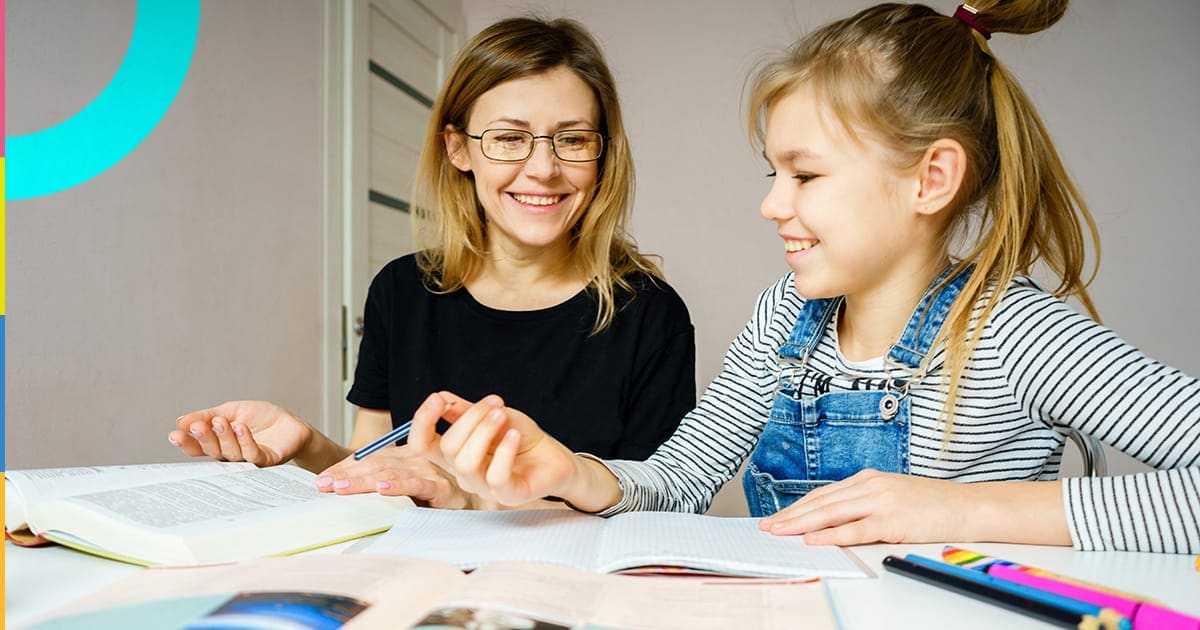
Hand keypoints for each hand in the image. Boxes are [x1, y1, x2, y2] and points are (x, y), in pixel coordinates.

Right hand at [169, 401, 313, 467]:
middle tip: (198, 426)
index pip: (198, 447)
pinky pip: (253, 454)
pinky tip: (240, 428)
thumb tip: (181, 421)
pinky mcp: (266, 460)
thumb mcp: (231, 410)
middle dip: (204, 438)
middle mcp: (230, 455)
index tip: (175, 434)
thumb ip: (207, 416)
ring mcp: (248, 460)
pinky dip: (245, 441)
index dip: (186, 442)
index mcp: (219, 443)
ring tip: (222, 422)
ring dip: (224, 436)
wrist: (291, 423)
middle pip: (212, 451)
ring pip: (231, 452)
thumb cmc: (260, 418)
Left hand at [314, 444, 491, 509]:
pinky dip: (399, 485)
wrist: (479, 505)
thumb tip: (349, 491)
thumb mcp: (410, 488)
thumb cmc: (443, 497)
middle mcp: (415, 459)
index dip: (344, 467)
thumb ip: (387, 484)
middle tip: (322, 484)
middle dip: (346, 474)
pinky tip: (383, 489)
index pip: (368, 459)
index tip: (322, 479)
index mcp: (406, 456)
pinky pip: (417, 484)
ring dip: (363, 480)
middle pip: (374, 463)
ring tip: (341, 487)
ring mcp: (428, 471)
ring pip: (390, 472)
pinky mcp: (441, 487)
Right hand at [406, 392, 578, 505]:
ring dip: (483, 431)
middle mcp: (464, 473)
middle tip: (495, 403)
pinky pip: (495, 476)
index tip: (438, 398)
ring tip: (502, 415)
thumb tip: (441, 396)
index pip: (422, 445)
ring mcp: (485, 487)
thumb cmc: (520, 437)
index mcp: (455, 454)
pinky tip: (514, 435)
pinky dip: (504, 451)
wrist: (553, 455)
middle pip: (447, 448)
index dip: (422, 422)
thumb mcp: (492, 416)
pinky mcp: (508, 495)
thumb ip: (466, 410)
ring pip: (466, 463)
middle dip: (470, 418)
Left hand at [759, 469, 969, 544]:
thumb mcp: (892, 497)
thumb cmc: (931, 505)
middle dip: (790, 515)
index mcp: (868, 479)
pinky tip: (814, 540)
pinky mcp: (893, 520)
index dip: (797, 506)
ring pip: (831, 513)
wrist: (967, 507)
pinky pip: (856, 529)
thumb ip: (864, 504)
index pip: (823, 494)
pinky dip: (832, 535)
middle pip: (821, 502)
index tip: (777, 517)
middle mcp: (870, 486)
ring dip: (801, 524)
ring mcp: (881, 501)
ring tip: (780, 532)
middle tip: (767, 527)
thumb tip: (834, 521)